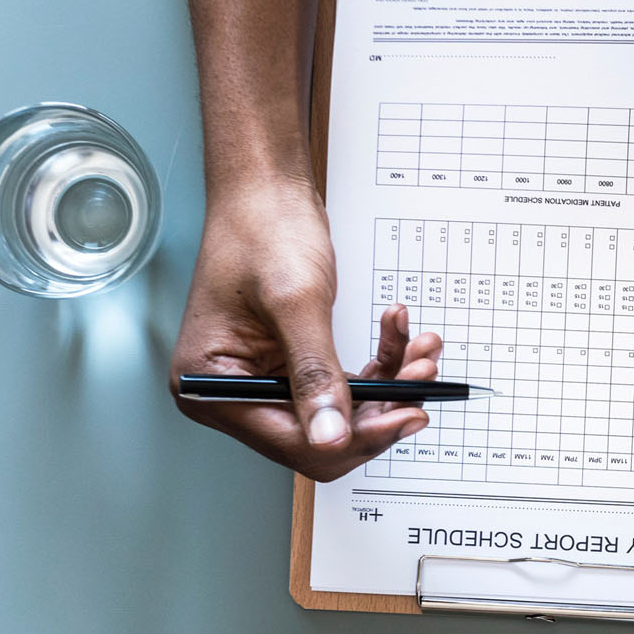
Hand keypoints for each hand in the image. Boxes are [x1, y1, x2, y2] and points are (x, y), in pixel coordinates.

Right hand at [168, 176, 440, 481]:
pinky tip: (400, 334)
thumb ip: (315, 374)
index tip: (407, 414)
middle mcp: (234, 392)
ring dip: (391, 382)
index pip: (293, 443)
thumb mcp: (296, 304)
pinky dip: (380, 362)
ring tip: (421, 348)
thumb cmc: (262, 230)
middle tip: (422, 376)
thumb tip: (332, 438)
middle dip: (381, 407)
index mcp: (210, 387)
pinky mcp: (292, 362)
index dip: (355, 436)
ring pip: (344, 408)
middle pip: (323, 434)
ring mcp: (264, 378)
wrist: (266, 190)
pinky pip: (345, 380)